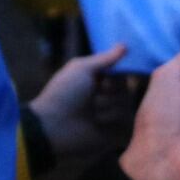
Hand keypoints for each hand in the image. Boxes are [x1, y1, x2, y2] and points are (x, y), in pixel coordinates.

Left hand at [27, 43, 129, 158]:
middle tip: (92, 97)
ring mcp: (109, 116)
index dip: (116, 76)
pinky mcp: (112, 134)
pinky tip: (96, 124)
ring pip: (125, 106)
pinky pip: (125, 124)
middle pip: (125, 90)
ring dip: (107, 108)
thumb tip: (125, 45)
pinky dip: (110, 122)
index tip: (105, 78)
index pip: (121, 74)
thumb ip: (105, 58)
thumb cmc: (64, 93)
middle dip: (109, 93)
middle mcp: (105, 97)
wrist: (54, 125)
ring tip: (90, 113)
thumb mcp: (82, 68)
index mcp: (97, 81)